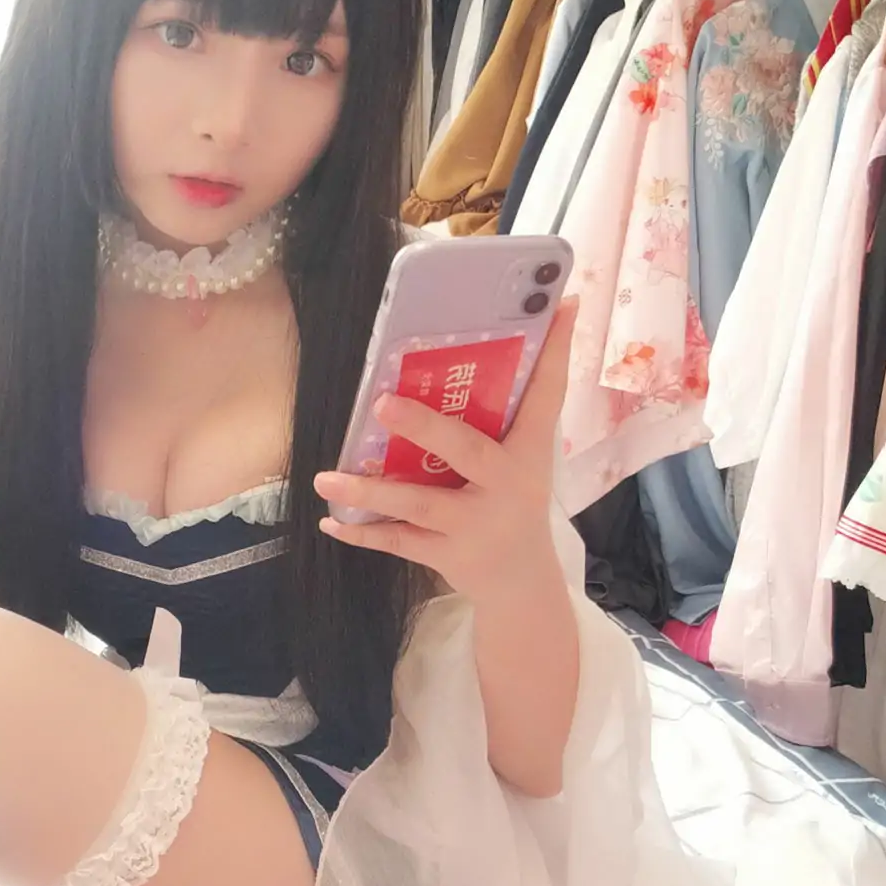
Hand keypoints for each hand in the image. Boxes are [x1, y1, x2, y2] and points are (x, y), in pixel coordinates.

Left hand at [312, 300, 576, 601]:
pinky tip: (329, 520)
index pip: (546, 394)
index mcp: (528, 452)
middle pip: (465, 450)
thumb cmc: (514, 502)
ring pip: (417, 504)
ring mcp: (475, 524)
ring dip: (369, 491)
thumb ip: (506, 411)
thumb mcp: (523, 459)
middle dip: (423, 427)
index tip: (560, 303)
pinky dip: (362, 533)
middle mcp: (505, 485)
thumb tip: (498, 345)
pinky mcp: (448, 555)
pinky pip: (398, 541)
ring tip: (324, 477)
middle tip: (381, 402)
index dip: (553, 351)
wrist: (523, 582)